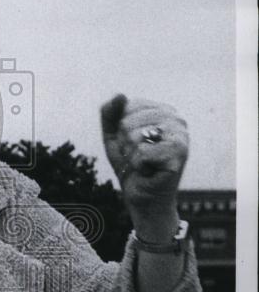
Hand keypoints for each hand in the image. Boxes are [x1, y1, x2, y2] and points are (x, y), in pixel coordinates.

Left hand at [100, 94, 188, 236]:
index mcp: (162, 110)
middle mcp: (176, 119)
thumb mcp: (113, 136)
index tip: (132, 143)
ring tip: (144, 163)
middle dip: (125, 144)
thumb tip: (120, 95)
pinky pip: (141, 153)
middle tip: (138, 157)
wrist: (142, 197)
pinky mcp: (179, 154)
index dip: (120, 129)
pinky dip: (138, 166)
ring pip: (133, 136)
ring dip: (131, 155)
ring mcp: (181, 136)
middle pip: (127, 122)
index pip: (126, 106)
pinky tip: (150, 171)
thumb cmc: (130, 165)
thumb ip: (110, 113)